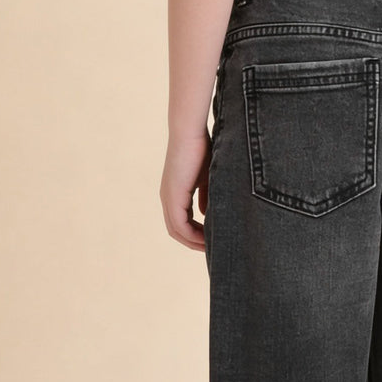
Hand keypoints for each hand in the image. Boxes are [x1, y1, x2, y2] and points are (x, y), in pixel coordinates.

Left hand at [161, 131, 210, 250]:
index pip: (181, 223)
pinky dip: (192, 235)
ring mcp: (168, 198)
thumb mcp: (208, 177)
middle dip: (194, 242)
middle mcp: (167, 198)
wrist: (190, 132)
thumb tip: (206, 213)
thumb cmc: (201, 148)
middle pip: (177, 232)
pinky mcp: (173, 197)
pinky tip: (208, 237)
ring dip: (194, 241)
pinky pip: (180, 225)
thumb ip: (206, 196)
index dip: (196, 234)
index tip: (213, 239)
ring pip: (177, 231)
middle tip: (213, 249)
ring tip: (212, 247)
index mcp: (175, 193)